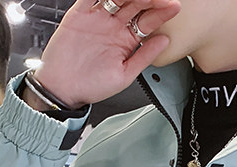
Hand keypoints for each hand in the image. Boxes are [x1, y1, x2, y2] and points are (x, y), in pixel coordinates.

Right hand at [30, 0, 181, 107]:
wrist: (63, 88)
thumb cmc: (92, 85)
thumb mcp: (125, 75)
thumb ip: (144, 57)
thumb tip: (165, 41)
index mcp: (125, 41)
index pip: (147, 22)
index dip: (161, 13)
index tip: (174, 8)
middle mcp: (113, 27)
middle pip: (135, 4)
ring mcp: (97, 18)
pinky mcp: (79, 13)